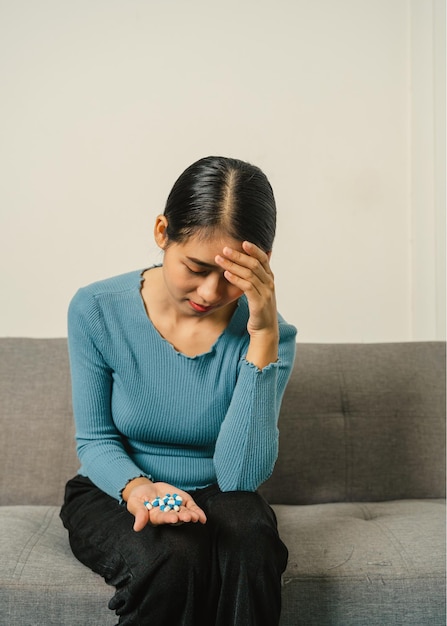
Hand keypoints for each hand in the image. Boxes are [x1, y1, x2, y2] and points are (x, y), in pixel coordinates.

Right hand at [126, 481, 206, 531]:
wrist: (146, 489)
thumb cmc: (138, 498)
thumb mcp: (135, 503)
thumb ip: (139, 513)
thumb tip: (137, 528)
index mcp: (155, 517)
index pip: (162, 518)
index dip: (168, 518)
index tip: (173, 518)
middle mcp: (167, 515)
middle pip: (176, 518)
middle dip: (182, 518)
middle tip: (188, 517)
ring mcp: (176, 509)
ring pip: (185, 513)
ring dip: (191, 516)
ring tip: (196, 517)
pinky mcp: (182, 502)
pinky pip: (191, 508)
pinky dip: (197, 512)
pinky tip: (203, 518)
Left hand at [216, 241, 278, 367]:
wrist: (265, 330)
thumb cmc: (259, 310)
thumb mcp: (258, 291)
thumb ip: (254, 278)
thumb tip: (244, 265)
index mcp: (269, 278)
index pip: (263, 259)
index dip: (254, 249)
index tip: (242, 242)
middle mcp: (269, 283)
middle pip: (254, 264)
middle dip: (238, 255)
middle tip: (224, 249)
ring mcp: (265, 292)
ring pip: (249, 273)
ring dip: (233, 265)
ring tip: (220, 259)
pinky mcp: (259, 302)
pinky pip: (247, 287)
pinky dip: (236, 279)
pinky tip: (226, 274)